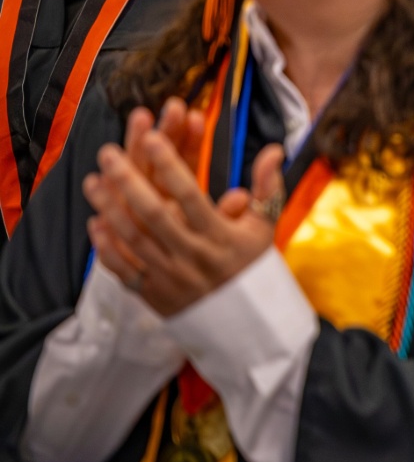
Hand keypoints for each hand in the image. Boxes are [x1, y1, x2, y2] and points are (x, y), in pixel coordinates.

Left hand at [83, 101, 282, 316]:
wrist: (248, 323)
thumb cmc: (253, 265)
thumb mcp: (266, 225)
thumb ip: (267, 185)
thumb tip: (272, 149)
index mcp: (221, 236)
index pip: (192, 195)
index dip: (171, 166)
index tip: (153, 138)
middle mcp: (193, 255)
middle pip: (155, 214)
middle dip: (129, 181)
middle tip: (108, 153)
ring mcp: (171, 276)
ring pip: (134, 238)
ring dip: (110, 208)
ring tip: (93, 180)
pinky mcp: (153, 294)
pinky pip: (125, 270)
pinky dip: (107, 248)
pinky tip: (95, 223)